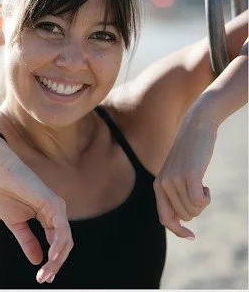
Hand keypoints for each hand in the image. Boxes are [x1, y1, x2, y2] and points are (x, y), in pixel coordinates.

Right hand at [0, 155, 72, 283]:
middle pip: (64, 245)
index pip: (56, 243)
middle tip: (44, 279)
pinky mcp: (53, 204)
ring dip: (57, 260)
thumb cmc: (5, 192)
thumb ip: (27, 241)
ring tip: (46, 273)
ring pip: (65, 240)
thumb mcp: (16, 224)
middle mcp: (56, 212)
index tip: (43, 277)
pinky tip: (52, 258)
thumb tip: (37, 261)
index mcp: (48, 216)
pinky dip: (58, 245)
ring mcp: (57, 208)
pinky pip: (61, 230)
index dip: (52, 262)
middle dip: (56, 264)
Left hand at [153, 114, 215, 238]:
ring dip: (202, 202)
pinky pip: (200, 202)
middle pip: (184, 216)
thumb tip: (180, 221)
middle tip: (199, 192)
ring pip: (193, 210)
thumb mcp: (177, 174)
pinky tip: (206, 186)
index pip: (164, 219)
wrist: (195, 129)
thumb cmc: (189, 155)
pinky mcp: (189, 175)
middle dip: (196, 209)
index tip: (191, 236)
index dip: (177, 230)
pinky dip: (207, 198)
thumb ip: (174, 194)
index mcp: (157, 186)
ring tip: (201, 185)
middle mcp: (162, 185)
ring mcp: (174, 180)